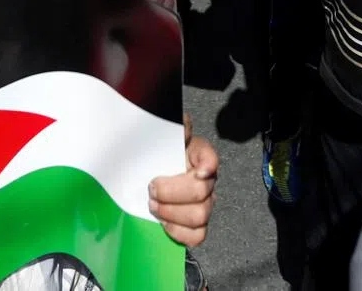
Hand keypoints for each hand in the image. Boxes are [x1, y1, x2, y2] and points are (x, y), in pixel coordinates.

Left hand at [149, 127, 217, 247]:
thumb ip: (174, 127)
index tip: (197, 170)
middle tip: (152, 190)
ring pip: (200, 216)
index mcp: (199, 154)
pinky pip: (197, 236)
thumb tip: (183, 125)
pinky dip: (179, 232)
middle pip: (201, 191)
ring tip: (154, 206)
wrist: (150, 175)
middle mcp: (206, 179)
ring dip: (171, 213)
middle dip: (172, 194)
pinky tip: (164, 223)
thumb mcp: (162, 135)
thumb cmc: (157, 155)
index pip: (211, 158)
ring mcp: (204, 203)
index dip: (208, 165)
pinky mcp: (196, 225)